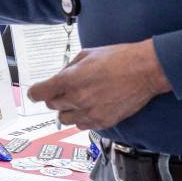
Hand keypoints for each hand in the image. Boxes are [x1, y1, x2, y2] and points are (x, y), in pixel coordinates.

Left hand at [26, 38, 171, 129]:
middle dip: (55, 97)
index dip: (36, 92)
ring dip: (67, 110)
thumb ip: (68, 68)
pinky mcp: (103, 122)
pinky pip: (82, 126)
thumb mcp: (87, 54)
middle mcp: (77, 99)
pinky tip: (90, 107)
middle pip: (52, 106)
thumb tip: (59, 77)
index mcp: (69, 80)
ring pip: (65, 119)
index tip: (37, 92)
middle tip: (65, 90)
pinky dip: (82, 118)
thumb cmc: (119, 58)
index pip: (39, 94)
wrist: (145, 71)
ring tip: (79, 99)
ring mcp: (90, 113)